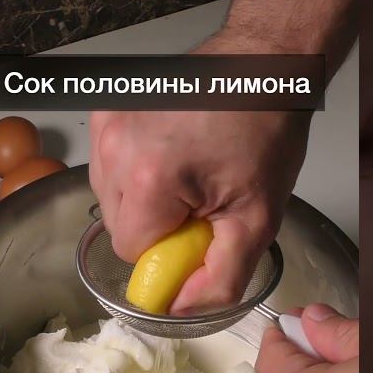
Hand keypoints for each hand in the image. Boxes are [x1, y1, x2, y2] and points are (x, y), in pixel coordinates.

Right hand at [89, 29, 310, 312]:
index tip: (199, 228)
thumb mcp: (258, 217)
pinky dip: (135, 170)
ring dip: (144, 198)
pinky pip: (109, 165)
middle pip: (117, 224)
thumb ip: (219, 276)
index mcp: (149, 179)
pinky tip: (171, 153)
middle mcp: (116, 149)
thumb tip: (179, 308)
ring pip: (109, 197)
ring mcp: (107, 125)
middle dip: (156, 223)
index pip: (132, 250)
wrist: (262, 64)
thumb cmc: (266, 129)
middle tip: (201, 198)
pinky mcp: (106, 110)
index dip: (168, 249)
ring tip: (188, 171)